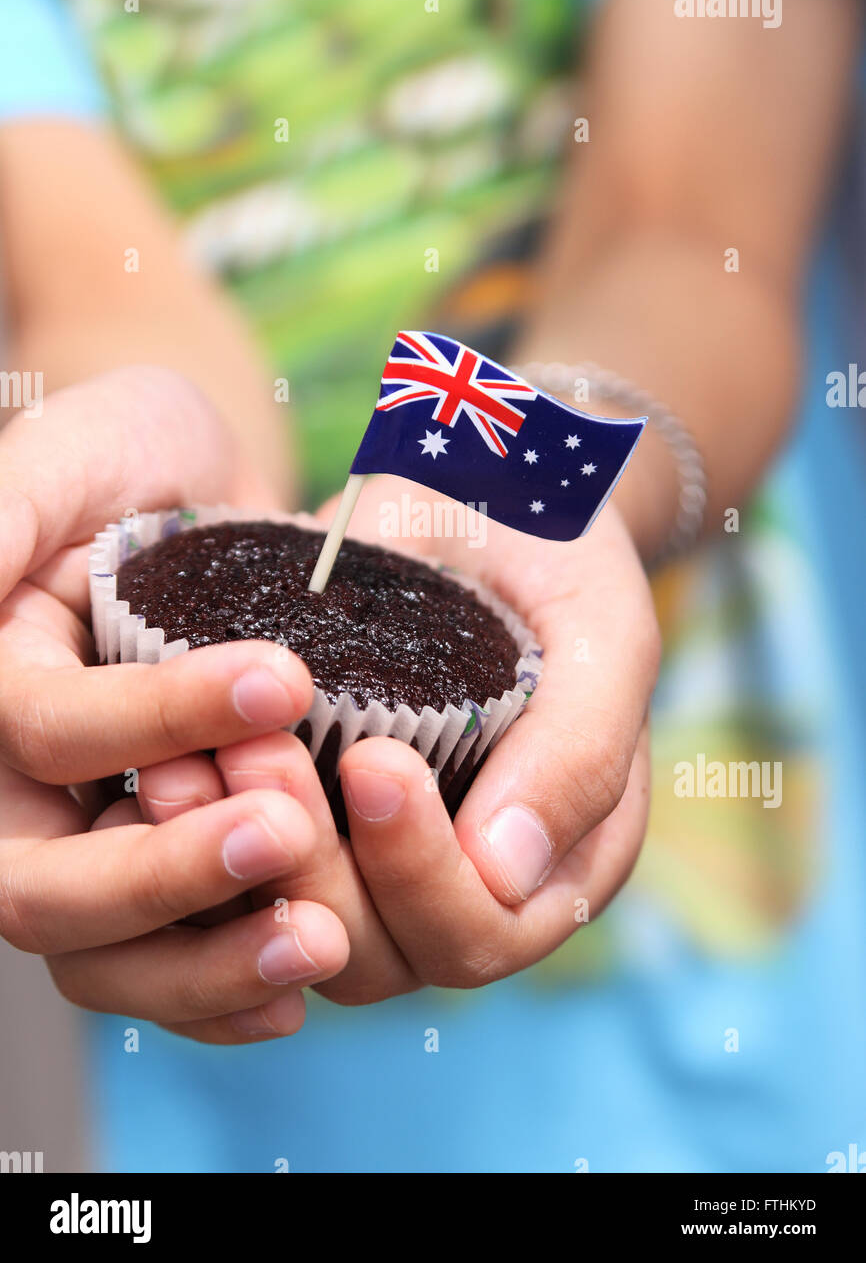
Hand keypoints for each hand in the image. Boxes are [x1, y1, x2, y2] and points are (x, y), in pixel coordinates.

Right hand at [0, 367, 348, 1039]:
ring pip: (99, 957)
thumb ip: (2, 518)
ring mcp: (88, 837)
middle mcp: (21, 787)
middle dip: (162, 874)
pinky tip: (296, 994)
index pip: (41, 731)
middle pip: (40, 888)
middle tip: (285, 834)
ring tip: (320, 944)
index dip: (152, 720)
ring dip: (205, 962)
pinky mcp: (162, 862)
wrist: (204, 490)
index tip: (285, 676)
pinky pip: (164, 965)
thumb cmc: (130, 457)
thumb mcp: (67, 456)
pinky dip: (223, 991)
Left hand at [139, 475, 658, 1003]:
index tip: (374, 761)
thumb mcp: (601, 635)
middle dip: (311, 867)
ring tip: (189, 765)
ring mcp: (376, 858)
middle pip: (379, 954)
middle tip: (259, 753)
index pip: (482, 931)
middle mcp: (465, 882)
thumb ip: (578, 754)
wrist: (483, 496)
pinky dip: (199, 833)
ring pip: (294, 927)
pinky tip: (164, 764)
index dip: (421, 874)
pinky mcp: (308, 816)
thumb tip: (504, 872)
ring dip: (237, 859)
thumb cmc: (560, 559)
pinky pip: (243, 869)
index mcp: (557, 862)